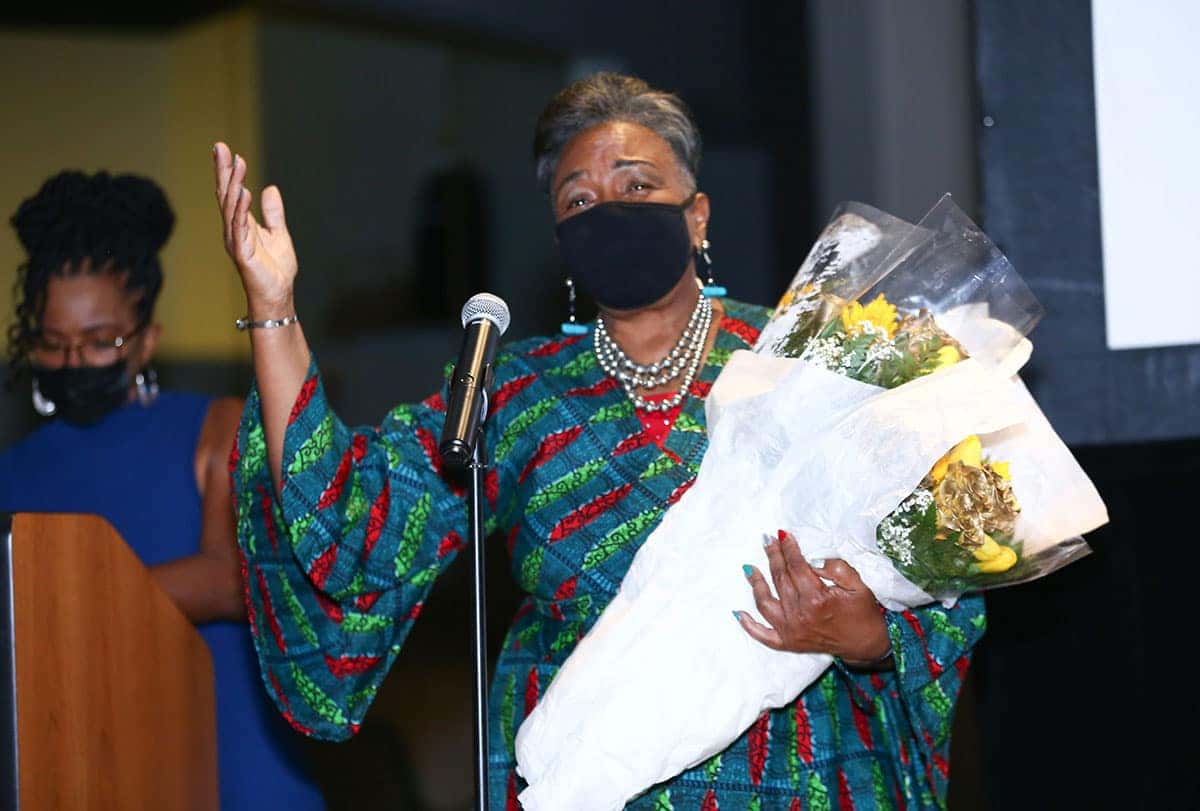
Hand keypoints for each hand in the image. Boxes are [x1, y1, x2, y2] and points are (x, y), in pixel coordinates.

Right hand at [212, 142, 297, 314]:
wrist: (278, 294)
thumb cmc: (275, 269)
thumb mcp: (278, 233)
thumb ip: (273, 213)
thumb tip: (270, 188)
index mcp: (241, 224)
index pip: (231, 193)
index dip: (228, 172)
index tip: (225, 149)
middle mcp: (234, 230)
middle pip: (225, 195)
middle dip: (223, 171)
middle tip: (220, 147)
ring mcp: (236, 241)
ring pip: (230, 208)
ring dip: (232, 185)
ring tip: (236, 164)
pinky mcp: (242, 253)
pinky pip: (239, 227)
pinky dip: (240, 209)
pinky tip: (242, 192)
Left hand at [736, 530, 889, 664]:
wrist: (865, 644)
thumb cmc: (862, 612)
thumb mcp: (858, 585)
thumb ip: (836, 568)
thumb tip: (811, 559)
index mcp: (817, 599)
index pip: (796, 566)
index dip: (788, 548)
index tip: (783, 534)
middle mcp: (800, 615)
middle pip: (780, 579)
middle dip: (773, 557)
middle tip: (767, 541)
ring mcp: (791, 631)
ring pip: (765, 603)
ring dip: (756, 584)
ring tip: (749, 568)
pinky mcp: (788, 643)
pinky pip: (763, 635)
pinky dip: (749, 625)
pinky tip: (738, 613)